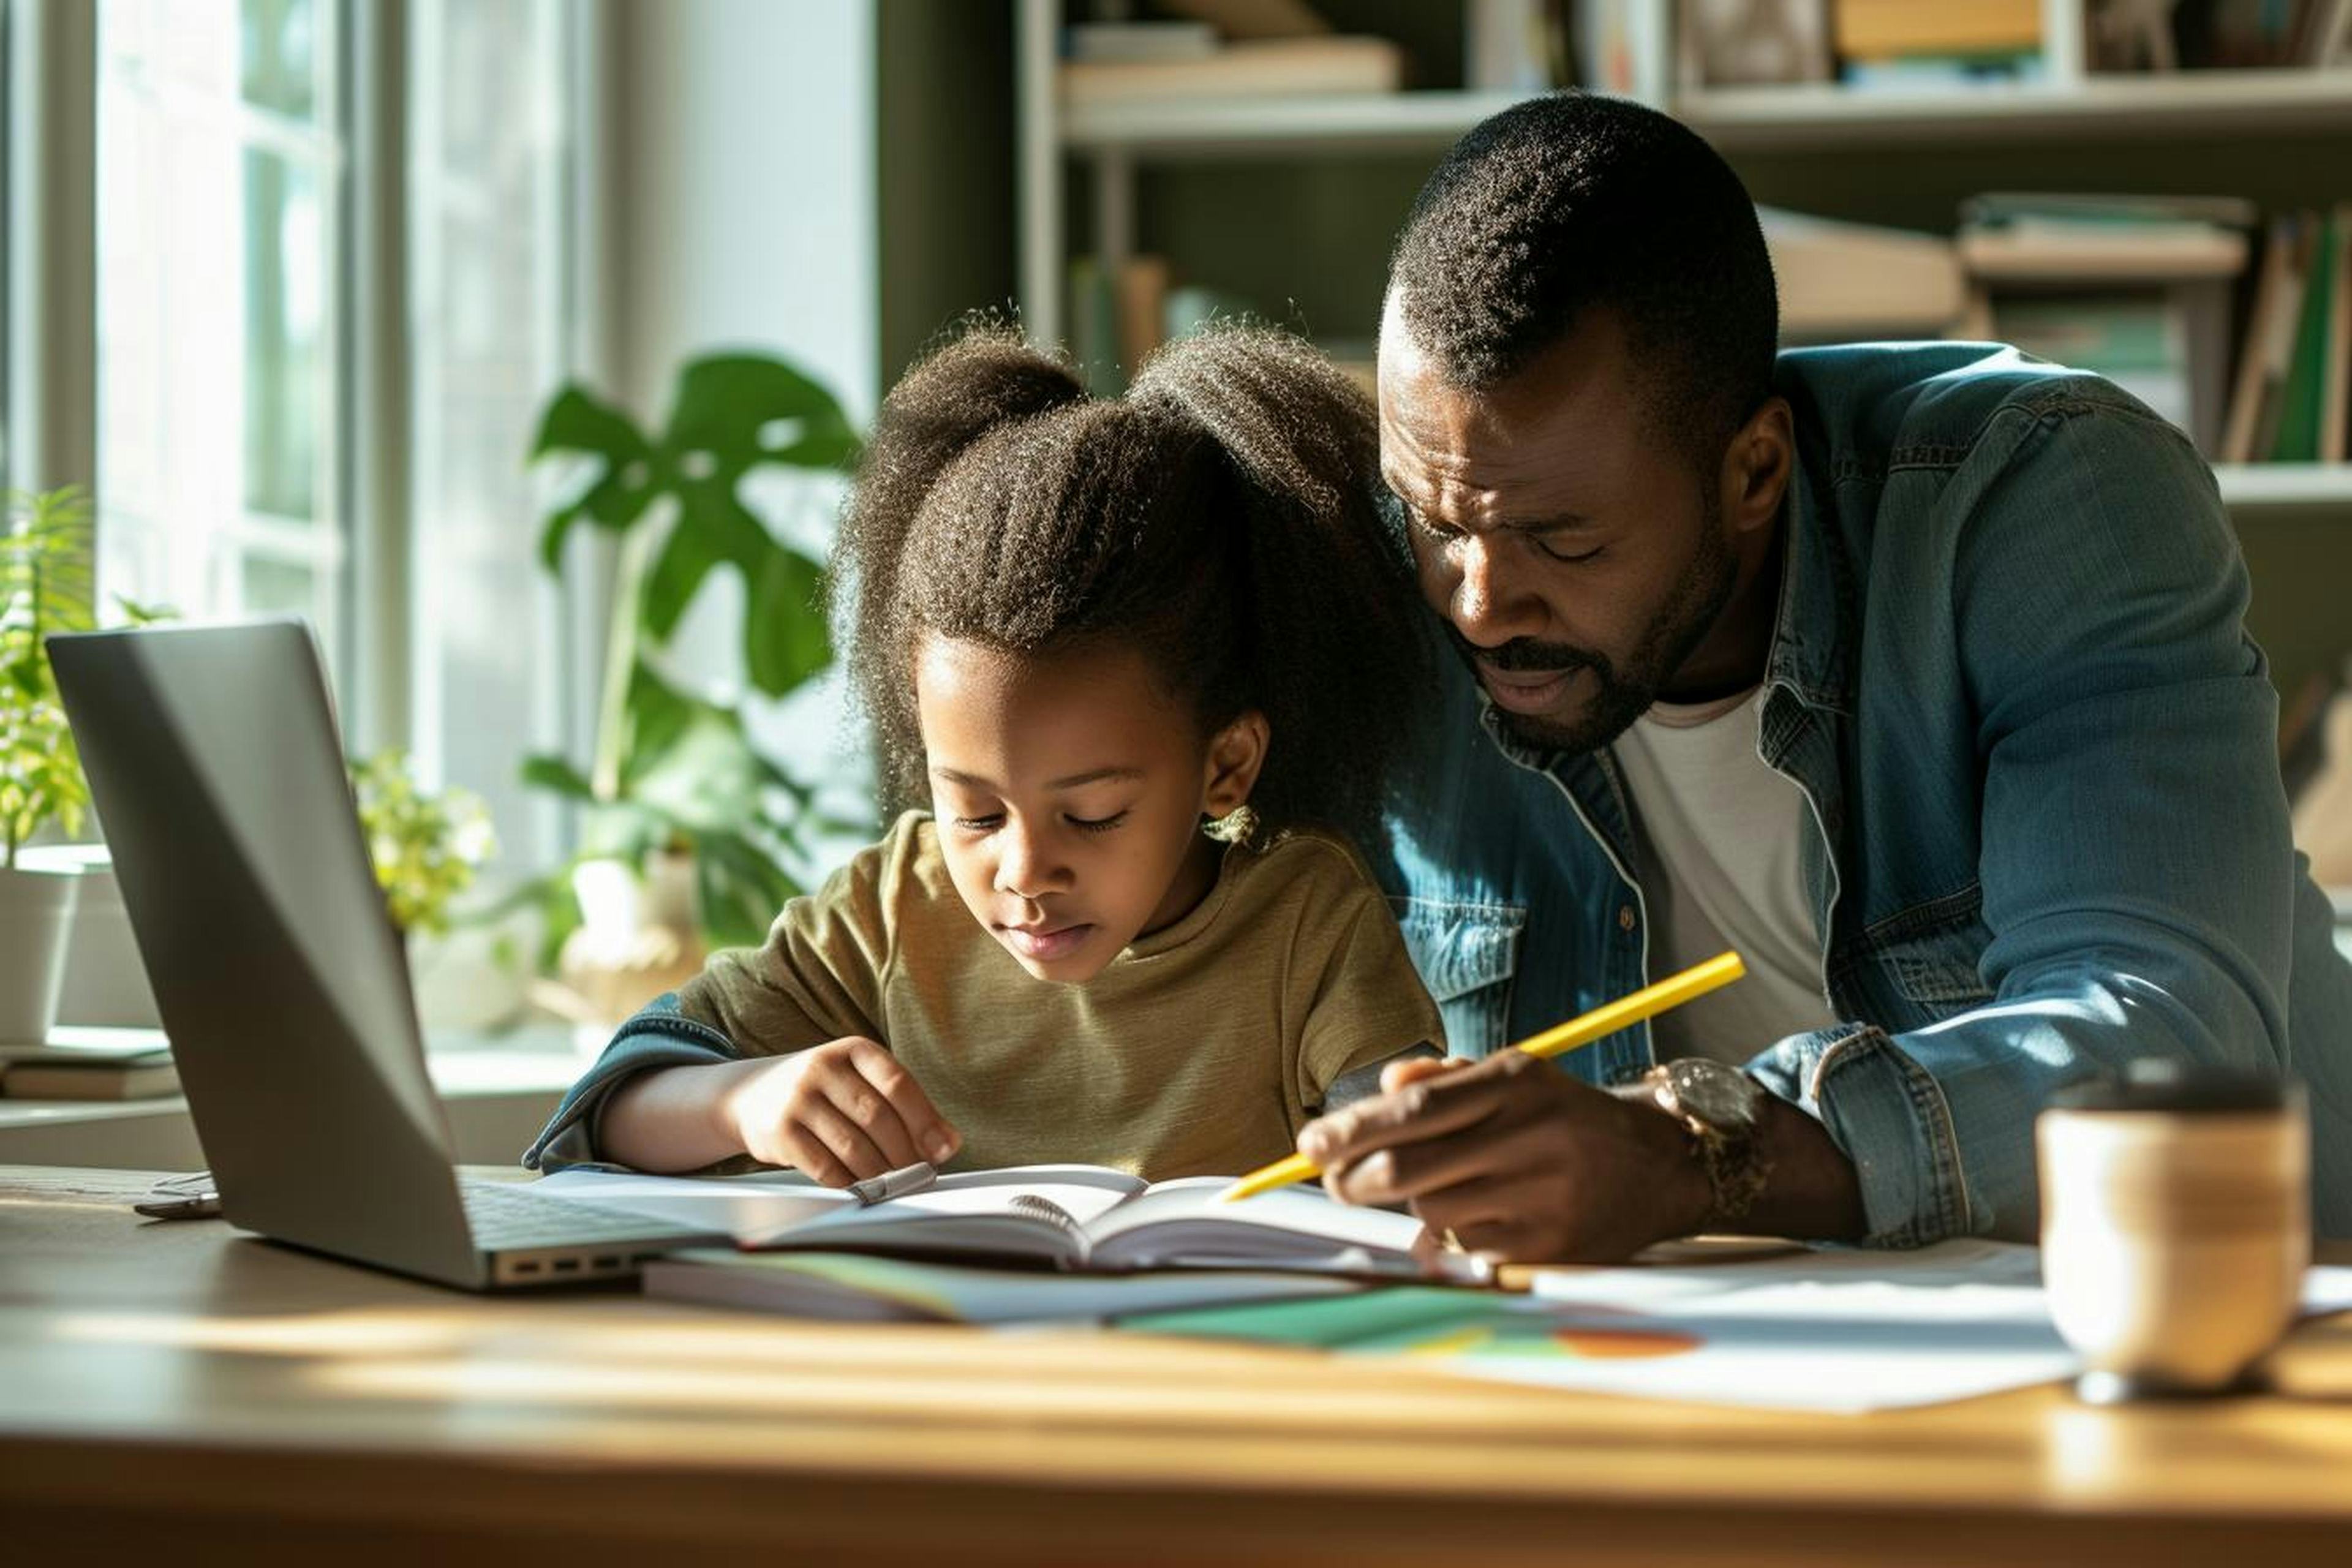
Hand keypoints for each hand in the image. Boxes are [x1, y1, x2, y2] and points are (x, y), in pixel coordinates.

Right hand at [721, 1037, 959, 1185]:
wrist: (750, 1095)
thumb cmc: (821, 1091)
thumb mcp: (859, 1081)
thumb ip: (902, 1104)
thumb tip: (947, 1143)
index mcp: (853, 1050)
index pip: (897, 1082)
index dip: (925, 1119)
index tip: (945, 1149)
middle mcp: (822, 1068)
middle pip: (877, 1117)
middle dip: (905, 1152)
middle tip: (917, 1172)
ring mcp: (797, 1099)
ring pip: (852, 1146)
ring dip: (880, 1172)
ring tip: (892, 1181)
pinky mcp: (779, 1132)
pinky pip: (825, 1167)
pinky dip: (849, 1182)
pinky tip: (860, 1185)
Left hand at [1298, 1051, 1710, 1263]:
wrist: (1657, 1166)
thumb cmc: (1562, 1117)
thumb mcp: (1513, 1077)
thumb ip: (1443, 1078)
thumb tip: (1384, 1085)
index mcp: (1516, 1083)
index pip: (1412, 1110)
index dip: (1350, 1130)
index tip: (1307, 1145)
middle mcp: (1530, 1136)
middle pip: (1407, 1168)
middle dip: (1353, 1179)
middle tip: (1336, 1181)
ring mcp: (1541, 1196)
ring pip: (1430, 1213)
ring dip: (1411, 1209)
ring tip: (1429, 1193)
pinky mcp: (1548, 1248)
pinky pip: (1466, 1250)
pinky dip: (1451, 1239)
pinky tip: (1474, 1220)